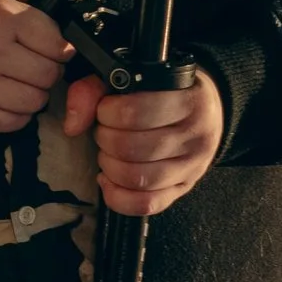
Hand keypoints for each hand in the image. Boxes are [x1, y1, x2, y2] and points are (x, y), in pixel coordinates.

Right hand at [0, 0, 69, 131]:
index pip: (56, 41)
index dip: (60, 47)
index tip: (55, 50)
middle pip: (49, 74)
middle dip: (49, 72)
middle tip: (37, 69)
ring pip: (35, 101)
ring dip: (34, 95)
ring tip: (22, 86)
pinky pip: (11, 122)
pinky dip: (16, 116)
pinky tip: (7, 102)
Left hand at [63, 66, 225, 215]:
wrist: (208, 110)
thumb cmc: (165, 92)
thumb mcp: (134, 77)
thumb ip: (95, 90)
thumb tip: (72, 126)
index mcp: (189, 100)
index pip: (136, 112)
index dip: (108, 113)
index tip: (105, 110)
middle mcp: (196, 135)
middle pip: (133, 148)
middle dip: (106, 139)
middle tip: (105, 131)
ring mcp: (193, 166)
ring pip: (139, 179)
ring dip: (110, 166)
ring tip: (108, 153)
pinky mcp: (184, 189)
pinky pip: (147, 205)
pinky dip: (118, 197)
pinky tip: (108, 180)